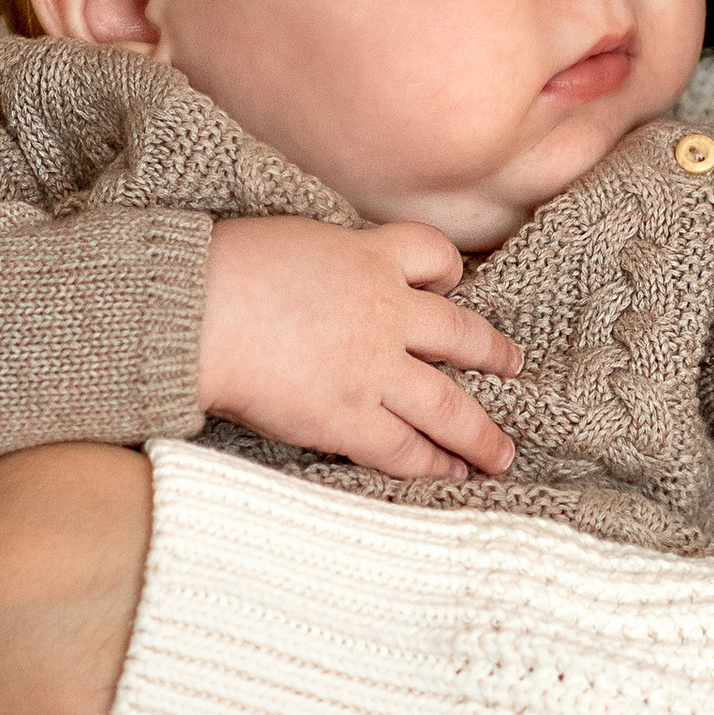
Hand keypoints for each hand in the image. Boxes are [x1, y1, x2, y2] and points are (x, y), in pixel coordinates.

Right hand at [198, 218, 520, 484]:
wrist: (200, 309)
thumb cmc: (222, 268)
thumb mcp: (289, 241)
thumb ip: (320, 265)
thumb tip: (314, 284)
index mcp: (366, 256)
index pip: (430, 254)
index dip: (447, 272)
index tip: (453, 287)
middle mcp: (385, 312)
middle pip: (459, 333)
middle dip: (491, 353)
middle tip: (514, 366)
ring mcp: (374, 368)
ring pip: (448, 404)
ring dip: (480, 432)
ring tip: (502, 452)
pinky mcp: (349, 417)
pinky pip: (404, 448)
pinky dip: (432, 464)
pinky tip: (451, 474)